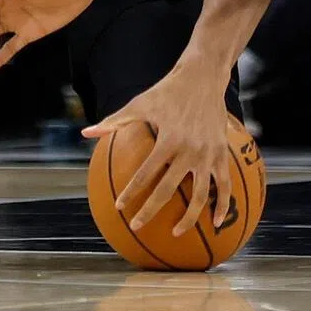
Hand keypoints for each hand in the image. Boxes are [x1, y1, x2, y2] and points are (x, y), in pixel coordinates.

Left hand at [83, 64, 233, 235]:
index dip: (131, 192)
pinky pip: (225, 186)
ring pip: (200, 196)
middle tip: (137, 226)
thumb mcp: (139, 103)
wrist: (203, 78)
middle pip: (168, 190)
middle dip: (150, 211)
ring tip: (176, 232)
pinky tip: (216, 223)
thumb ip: (114, 121)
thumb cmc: (167, 91)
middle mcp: (189, 151)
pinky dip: (222, 206)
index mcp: (168, 140)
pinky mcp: (222, 155)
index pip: (145, 173)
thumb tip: (86, 133)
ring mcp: (208, 155)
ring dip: (189, 218)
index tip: (119, 207)